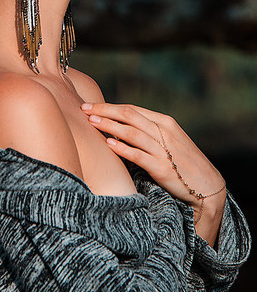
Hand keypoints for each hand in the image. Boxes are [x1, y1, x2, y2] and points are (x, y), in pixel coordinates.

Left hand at [81, 102, 225, 238]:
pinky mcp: (162, 168)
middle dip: (104, 111)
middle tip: (84, 109)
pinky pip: (138, 155)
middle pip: (128, 115)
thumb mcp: (167, 140)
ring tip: (91, 122)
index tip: (89, 106)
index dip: (108, 106)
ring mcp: (163, 149)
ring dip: (109, 126)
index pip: (131, 109)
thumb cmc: (182, 162)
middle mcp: (163, 132)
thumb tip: (117, 127)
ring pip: (131, 132)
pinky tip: (108, 144)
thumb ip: (146, 131)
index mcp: (164, 121)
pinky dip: (122, 148)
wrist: (207, 185)